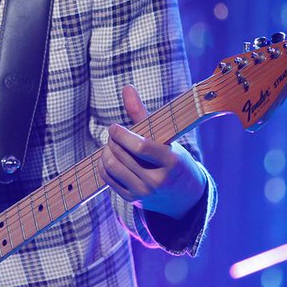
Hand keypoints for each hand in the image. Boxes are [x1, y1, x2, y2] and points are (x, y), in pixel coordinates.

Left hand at [99, 85, 206, 218]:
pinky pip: (107, 178)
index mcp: (171, 162)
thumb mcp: (165, 138)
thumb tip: (126, 87)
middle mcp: (157, 180)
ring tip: (111, 144)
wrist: (183, 196)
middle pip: (122, 154)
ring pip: (112, 165)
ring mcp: (143, 192)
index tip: (115, 126)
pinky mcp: (132, 199)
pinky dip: (103, 164)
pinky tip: (108, 157)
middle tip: (114, 133)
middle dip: (113, 140)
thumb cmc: (173, 159)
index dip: (122, 134)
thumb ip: (143, 114)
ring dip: (106, 151)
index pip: (141, 147)